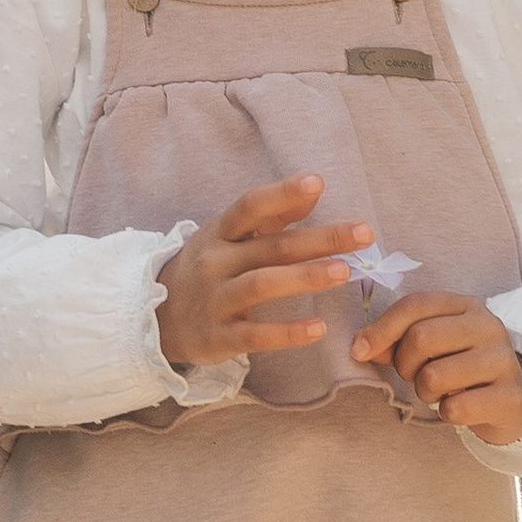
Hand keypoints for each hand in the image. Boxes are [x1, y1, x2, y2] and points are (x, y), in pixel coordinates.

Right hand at [156, 174, 373, 368]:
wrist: (157, 319)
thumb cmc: (210, 270)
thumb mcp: (230, 238)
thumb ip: (272, 216)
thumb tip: (315, 188)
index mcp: (220, 233)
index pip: (250, 207)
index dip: (282, 194)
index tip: (317, 183)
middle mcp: (216, 262)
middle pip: (271, 247)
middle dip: (319, 239)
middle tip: (363, 234)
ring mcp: (215, 300)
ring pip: (261, 285)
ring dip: (304, 277)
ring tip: (343, 272)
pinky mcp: (218, 337)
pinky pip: (255, 335)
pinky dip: (287, 332)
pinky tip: (319, 328)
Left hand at [351, 291, 521, 444]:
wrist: (513, 400)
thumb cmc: (462, 368)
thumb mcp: (434, 345)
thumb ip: (398, 339)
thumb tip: (362, 347)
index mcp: (466, 306)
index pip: (415, 305)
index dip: (380, 329)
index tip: (360, 351)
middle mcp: (488, 326)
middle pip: (421, 338)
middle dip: (405, 365)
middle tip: (416, 376)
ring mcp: (502, 360)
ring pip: (434, 376)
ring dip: (425, 392)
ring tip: (441, 392)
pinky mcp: (509, 396)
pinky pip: (455, 408)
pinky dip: (447, 413)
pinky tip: (460, 407)